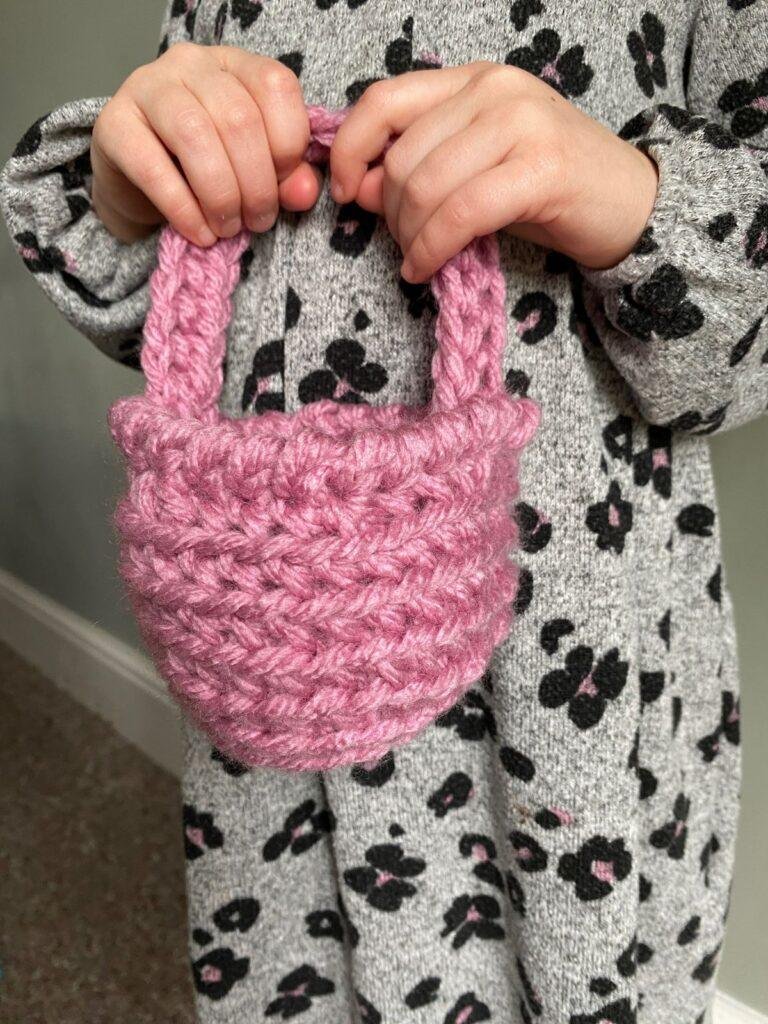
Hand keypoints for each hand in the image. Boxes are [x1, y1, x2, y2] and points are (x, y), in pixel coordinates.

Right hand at [91, 43, 321, 245]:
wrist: (138, 185)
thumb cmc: (205, 171)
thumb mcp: (254, 170)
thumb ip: (287, 177)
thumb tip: (305, 194)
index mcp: (236, 65)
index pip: (276, 87)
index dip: (290, 146)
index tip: (286, 188)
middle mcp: (191, 64)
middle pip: (239, 119)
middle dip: (257, 184)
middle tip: (257, 222)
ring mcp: (147, 88)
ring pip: (196, 137)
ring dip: (222, 195)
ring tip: (229, 228)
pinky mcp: (114, 125)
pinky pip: (154, 169)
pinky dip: (184, 209)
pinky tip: (200, 233)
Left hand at [329, 62, 658, 281]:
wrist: (632, 205)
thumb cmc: (550, 189)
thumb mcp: (476, 168)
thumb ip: (421, 167)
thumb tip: (357, 188)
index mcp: (473, 79)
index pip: (384, 100)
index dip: (350, 149)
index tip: (345, 192)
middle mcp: (495, 89)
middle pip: (401, 156)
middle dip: (388, 212)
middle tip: (403, 244)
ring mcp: (521, 124)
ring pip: (425, 186)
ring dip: (409, 237)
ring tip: (417, 259)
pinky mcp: (540, 169)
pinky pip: (461, 213)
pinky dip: (433, 249)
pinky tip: (426, 269)